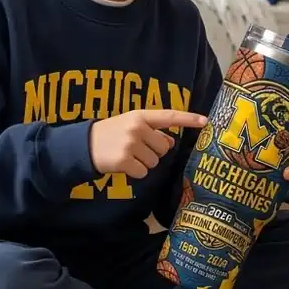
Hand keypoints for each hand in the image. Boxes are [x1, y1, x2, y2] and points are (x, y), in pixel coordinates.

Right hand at [90, 109, 207, 177]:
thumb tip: (170, 142)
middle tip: (136, 149)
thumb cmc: (110, 134)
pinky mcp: (123, 161)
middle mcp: (137, 128)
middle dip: (154, 152)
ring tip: (127, 156)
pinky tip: (123, 165)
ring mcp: (130, 144)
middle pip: (164, 148)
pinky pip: (143, 173)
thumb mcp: (130, 125)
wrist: (82, 145)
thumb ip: (151, 130)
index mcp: (140, 116)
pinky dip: (135, 173)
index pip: (169, 116)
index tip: (206, 121)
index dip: (189, 119)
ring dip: (143, 163)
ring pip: (154, 162)